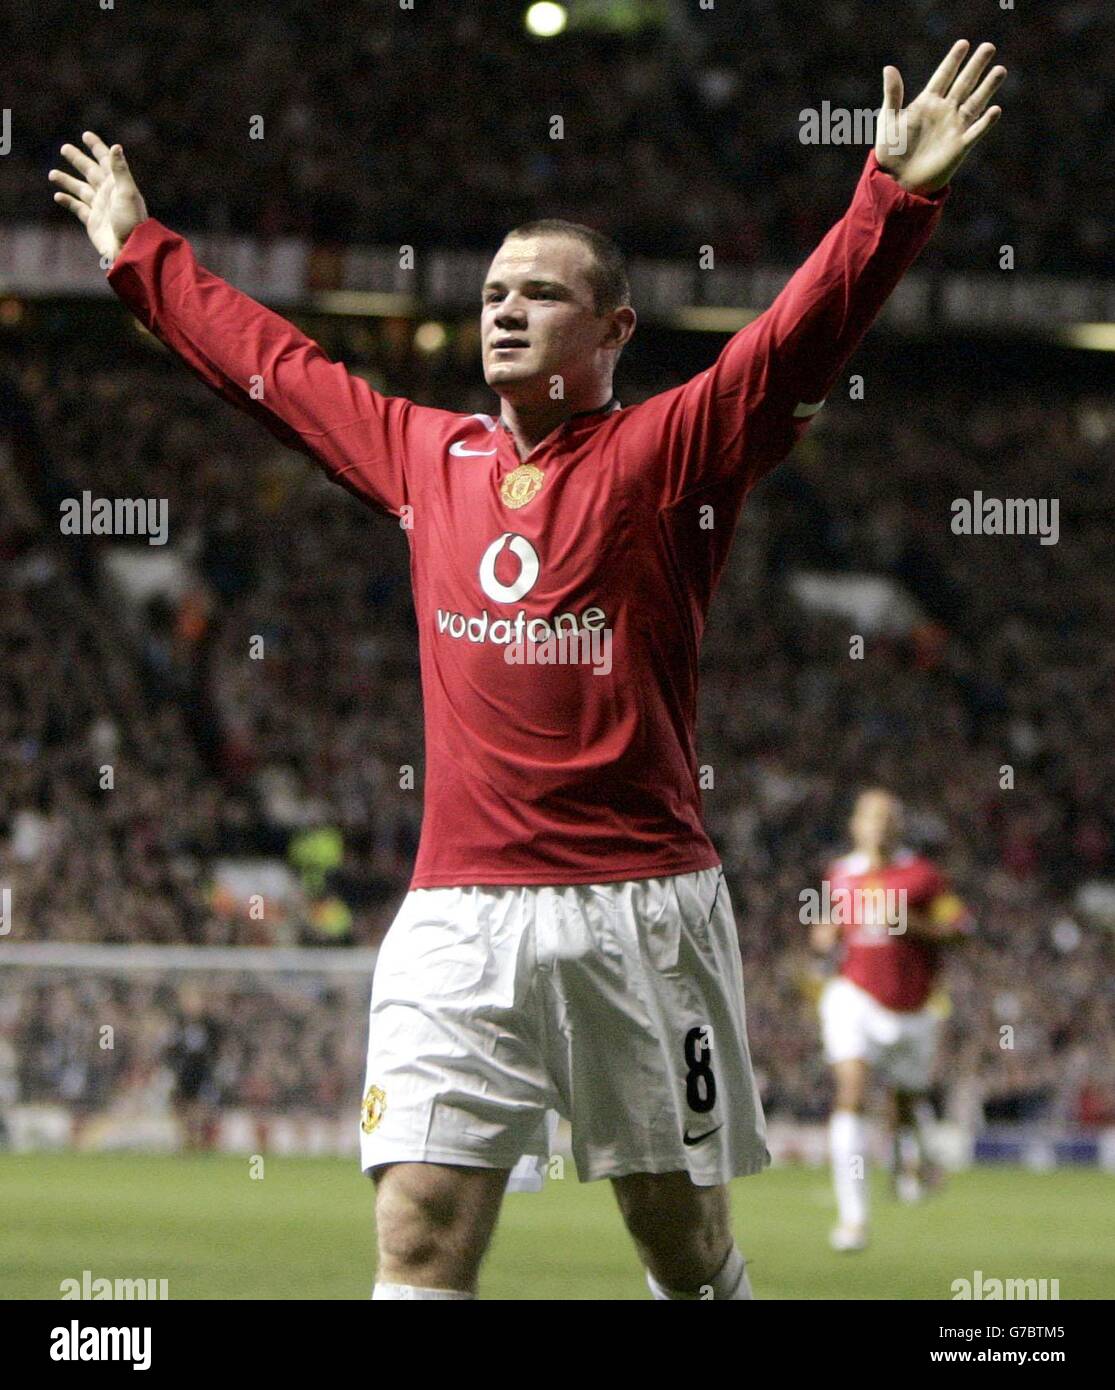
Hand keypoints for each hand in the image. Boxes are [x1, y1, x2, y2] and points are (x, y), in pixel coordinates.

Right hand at [49, 130, 148, 263]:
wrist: (129, 249)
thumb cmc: (131, 221)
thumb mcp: (127, 193)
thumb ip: (120, 171)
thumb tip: (116, 146)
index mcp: (116, 184)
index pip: (105, 161)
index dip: (96, 147)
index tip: (86, 135)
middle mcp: (107, 193)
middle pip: (90, 172)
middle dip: (78, 160)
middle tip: (64, 148)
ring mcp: (99, 207)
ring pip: (80, 189)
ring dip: (67, 180)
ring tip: (52, 174)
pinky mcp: (92, 221)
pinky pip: (77, 208)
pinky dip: (68, 201)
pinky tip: (58, 196)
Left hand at [875, 40, 1005, 194]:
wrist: (896, 182)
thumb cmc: (890, 153)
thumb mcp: (888, 121)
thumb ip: (893, 95)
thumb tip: (889, 67)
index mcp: (926, 103)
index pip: (943, 76)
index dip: (953, 60)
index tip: (964, 44)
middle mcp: (944, 111)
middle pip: (963, 84)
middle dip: (976, 66)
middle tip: (989, 46)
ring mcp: (953, 128)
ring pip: (975, 103)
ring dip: (987, 87)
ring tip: (1000, 70)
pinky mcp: (959, 147)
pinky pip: (975, 131)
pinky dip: (985, 122)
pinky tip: (995, 110)